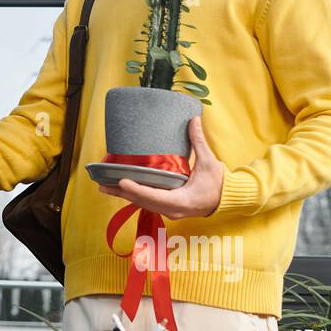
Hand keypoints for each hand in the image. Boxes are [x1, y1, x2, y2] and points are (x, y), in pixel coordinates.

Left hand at [97, 116, 223, 219]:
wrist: (227, 199)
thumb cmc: (219, 183)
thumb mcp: (209, 162)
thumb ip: (198, 141)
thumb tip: (193, 119)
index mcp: (182, 200)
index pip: (155, 197)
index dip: (138, 190)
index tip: (122, 181)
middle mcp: (173, 210)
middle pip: (143, 202)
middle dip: (123, 192)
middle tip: (103, 183)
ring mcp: (170, 211)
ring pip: (143, 204)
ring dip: (125, 195)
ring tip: (105, 186)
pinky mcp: (168, 208)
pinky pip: (148, 203)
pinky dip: (134, 195)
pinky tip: (121, 189)